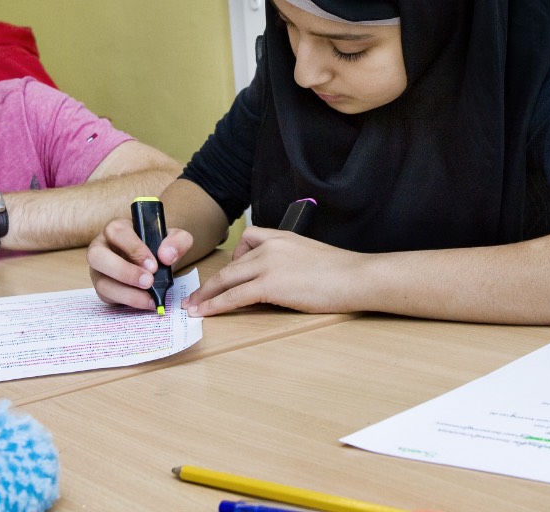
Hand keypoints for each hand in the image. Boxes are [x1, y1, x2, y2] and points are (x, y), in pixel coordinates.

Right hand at [88, 216, 193, 310]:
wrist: (156, 265)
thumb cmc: (158, 248)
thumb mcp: (174, 240)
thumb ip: (177, 241)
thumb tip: (167, 256)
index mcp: (117, 229)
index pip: (117, 231)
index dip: (134, 248)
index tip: (153, 265)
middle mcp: (102, 247)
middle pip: (96, 255)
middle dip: (123, 271)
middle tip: (148, 281)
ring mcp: (99, 270)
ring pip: (100, 281)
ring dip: (125, 292)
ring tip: (149, 298)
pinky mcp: (102, 289)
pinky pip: (107, 296)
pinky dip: (128, 301)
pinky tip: (146, 302)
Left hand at [184, 226, 368, 315]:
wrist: (356, 276)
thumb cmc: (342, 272)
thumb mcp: (312, 256)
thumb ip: (291, 261)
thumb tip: (281, 280)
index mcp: (283, 236)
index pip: (249, 238)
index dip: (234, 258)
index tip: (227, 273)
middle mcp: (271, 246)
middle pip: (231, 263)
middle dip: (211, 281)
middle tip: (196, 294)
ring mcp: (268, 264)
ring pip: (227, 278)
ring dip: (206, 294)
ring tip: (194, 306)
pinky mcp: (269, 284)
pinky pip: (234, 296)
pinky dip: (216, 305)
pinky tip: (206, 313)